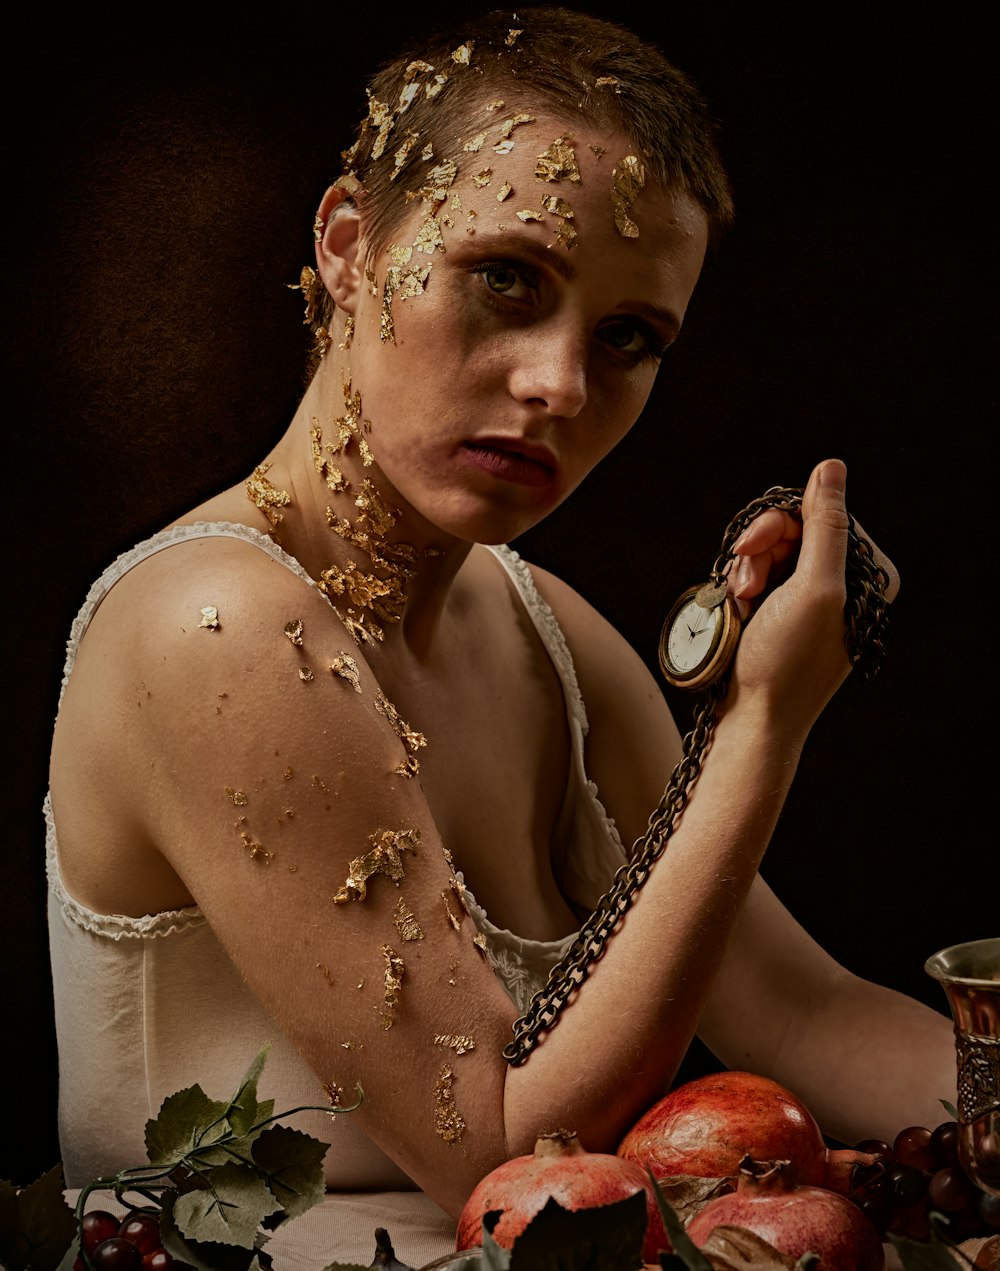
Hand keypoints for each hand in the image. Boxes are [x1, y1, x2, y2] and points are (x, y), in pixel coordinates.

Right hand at [725, 459, 897, 728]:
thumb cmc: (785, 661)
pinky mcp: (785, 608)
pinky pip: (759, 571)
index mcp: (871, 576)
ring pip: (771, 548)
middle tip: (745, 583)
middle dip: (761, 550)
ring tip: (742, 601)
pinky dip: (742, 583)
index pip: (825, 513)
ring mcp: (813, 596)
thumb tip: (831, 467)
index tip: (753, 548)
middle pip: (795, 528)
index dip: (782, 523)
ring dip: (748, 568)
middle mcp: (847, 583)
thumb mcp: (812, 587)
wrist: (753, 715)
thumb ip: (824, 527)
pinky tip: (739, 606)